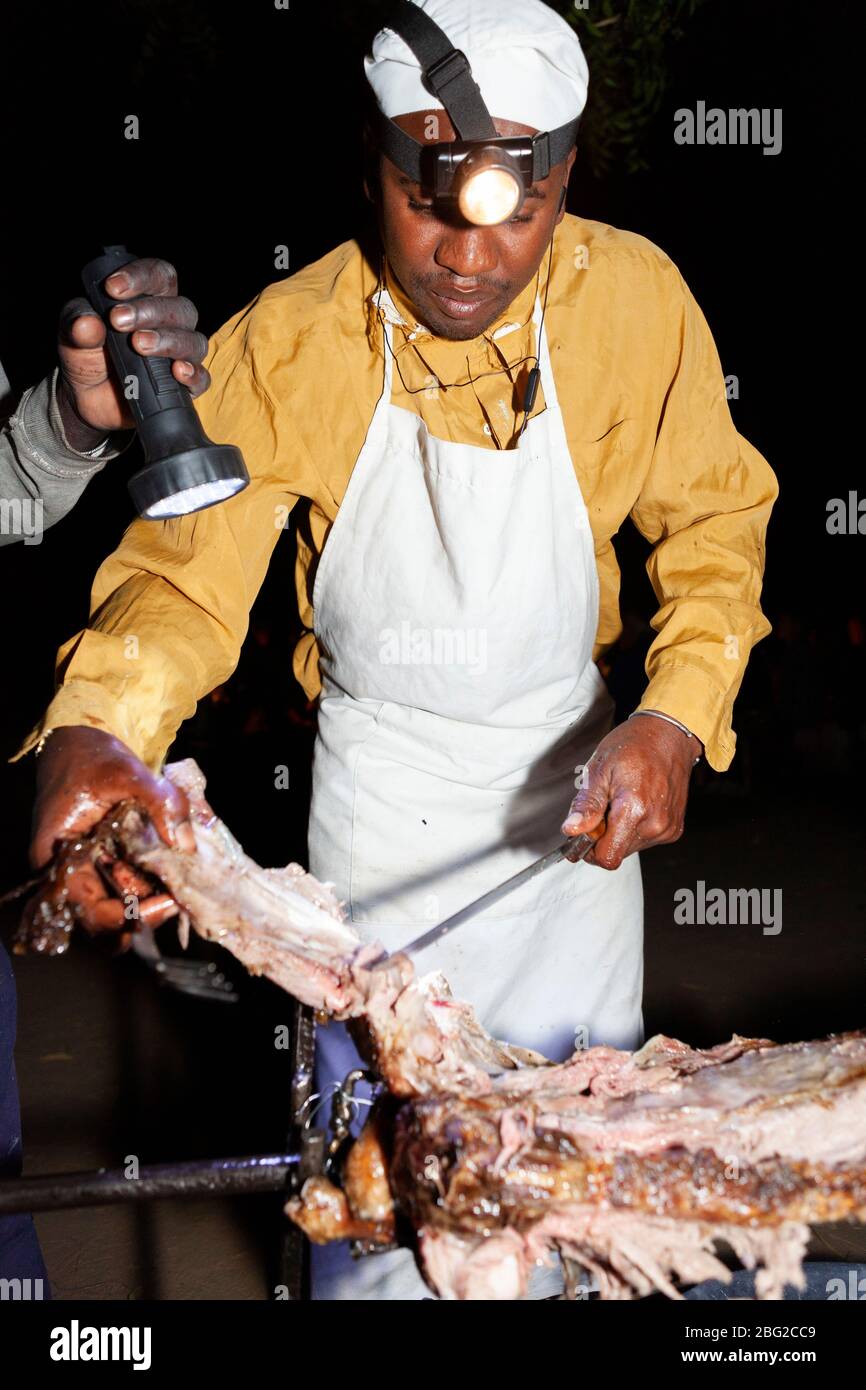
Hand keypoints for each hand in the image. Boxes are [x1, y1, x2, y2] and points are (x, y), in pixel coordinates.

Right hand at [31, 726, 193, 932]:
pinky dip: (149, 886)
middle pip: (105, 920)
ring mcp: (87, 870)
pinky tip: (172, 875)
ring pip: (118, 907)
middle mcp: (69, 873)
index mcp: (59, 859)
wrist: (79, 742)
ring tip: (177, 886)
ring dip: (149, 902)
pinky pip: (126, 887)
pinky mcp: (105, 863)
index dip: (128, 915)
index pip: (90, 910)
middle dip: (143, 914)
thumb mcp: (128, 773)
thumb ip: (162, 803)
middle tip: (177, 898)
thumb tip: (186, 844)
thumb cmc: (92, 757)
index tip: (166, 901)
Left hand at [56, 257, 209, 447]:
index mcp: (148, 299)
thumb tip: (87, 323)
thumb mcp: (72, 335)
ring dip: (168, 340)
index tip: (113, 288)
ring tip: (139, 345)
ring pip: (193, 341)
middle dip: (150, 311)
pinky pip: (201, 378)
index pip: (159, 276)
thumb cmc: (87, 357)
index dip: (141, 277)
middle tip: (118, 320)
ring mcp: (180, 355)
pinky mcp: (184, 387)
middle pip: (180, 308)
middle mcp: (170, 324)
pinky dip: (193, 373)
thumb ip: (76, 324)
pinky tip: (177, 371)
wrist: (87, 399)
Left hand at [561, 716, 700, 869]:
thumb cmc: (634, 746)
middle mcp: (655, 824)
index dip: (589, 849)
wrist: (668, 735)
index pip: (607, 857)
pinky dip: (634, 828)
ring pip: (629, 848)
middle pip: (617, 853)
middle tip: (603, 805)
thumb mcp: (599, 769)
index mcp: (634, 809)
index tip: (583, 833)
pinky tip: (636, 804)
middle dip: (603, 836)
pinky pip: (645, 840)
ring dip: (619, 832)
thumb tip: (572, 830)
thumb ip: (586, 805)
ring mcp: (667, 828)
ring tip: (621, 801)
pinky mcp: (673, 829)